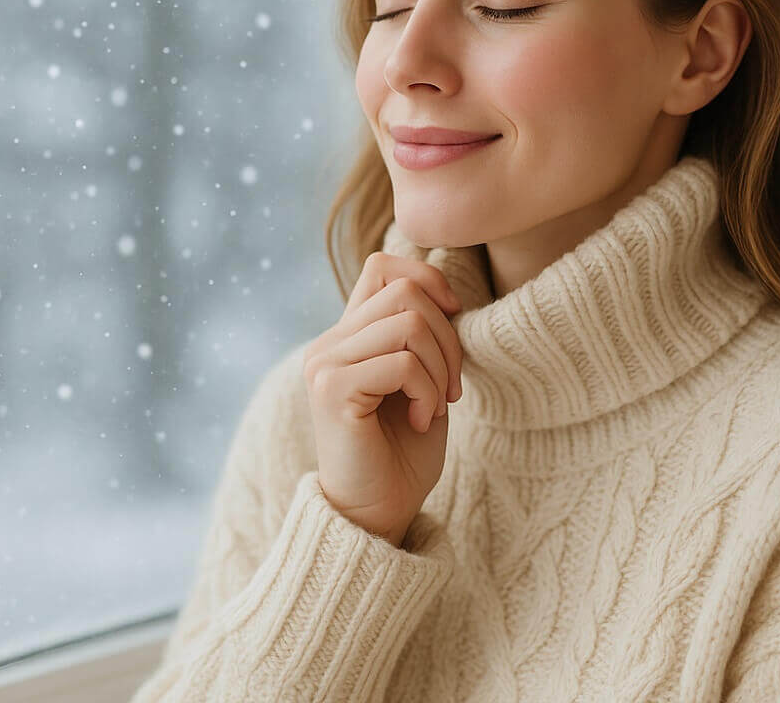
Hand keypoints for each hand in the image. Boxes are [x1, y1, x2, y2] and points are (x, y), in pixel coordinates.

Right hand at [302, 252, 463, 546]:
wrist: (378, 513)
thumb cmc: (404, 450)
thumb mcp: (422, 379)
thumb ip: (422, 334)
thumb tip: (446, 293)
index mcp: (350, 334)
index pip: (383, 265)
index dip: (428, 278)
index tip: (454, 317)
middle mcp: (331, 342)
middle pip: (406, 291)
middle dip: (448, 335)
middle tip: (451, 386)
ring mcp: (326, 363)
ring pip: (410, 323)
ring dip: (440, 367)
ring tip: (437, 404)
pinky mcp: (332, 390)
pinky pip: (402, 363)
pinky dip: (428, 391)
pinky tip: (423, 421)